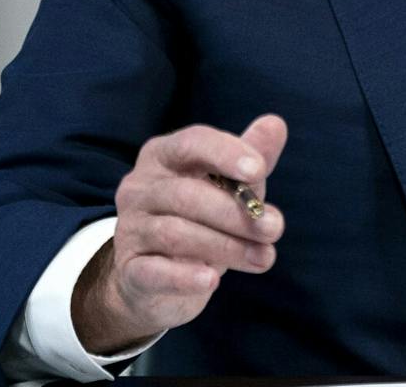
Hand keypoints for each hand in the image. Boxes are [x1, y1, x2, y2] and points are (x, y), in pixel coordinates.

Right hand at [72, 115, 287, 353]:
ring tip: (264, 258)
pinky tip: (212, 281)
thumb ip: (251, 157)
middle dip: (236, 212)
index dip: (225, 153)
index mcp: (163, 156)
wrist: (156, 280)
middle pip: (186, 194)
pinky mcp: (129, 271)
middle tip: (275, 228)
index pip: (191, 143)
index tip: (260, 170)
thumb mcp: (227, 187)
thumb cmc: (200, 219)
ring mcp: (130, 229)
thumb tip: (276, 124)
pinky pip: (153, 272)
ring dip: (226, 246)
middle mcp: (139, 188)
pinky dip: (183, 277)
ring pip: (175, 233)